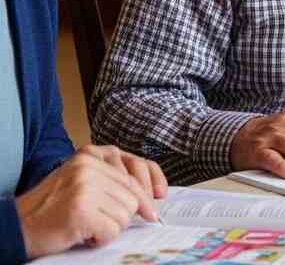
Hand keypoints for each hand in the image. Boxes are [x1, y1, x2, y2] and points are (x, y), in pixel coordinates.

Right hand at [17, 145, 167, 258]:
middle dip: (122, 214)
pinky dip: (100, 238)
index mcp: (92, 154)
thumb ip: (113, 179)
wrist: (19, 224)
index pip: (138, 167)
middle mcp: (89, 166)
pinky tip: (83, 234)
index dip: (151, 187)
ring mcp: (85, 187)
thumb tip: (153, 195)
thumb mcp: (84, 180)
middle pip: (134, 196)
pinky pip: (112, 230)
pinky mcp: (81, 210)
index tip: (158, 199)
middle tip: (100, 220)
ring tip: (86, 224)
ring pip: (125, 214)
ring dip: (109, 227)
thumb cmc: (54, 206)